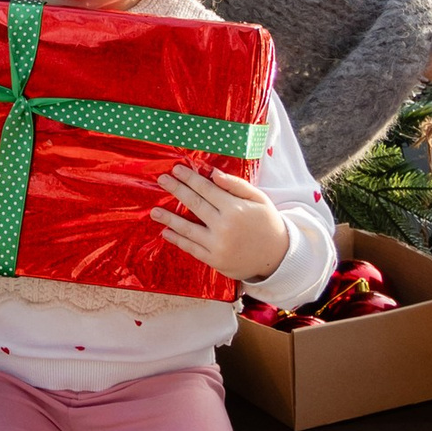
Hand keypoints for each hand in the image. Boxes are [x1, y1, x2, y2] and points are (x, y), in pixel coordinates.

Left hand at [149, 161, 292, 284]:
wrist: (278, 256)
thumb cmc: (267, 223)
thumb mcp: (258, 199)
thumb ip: (236, 186)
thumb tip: (213, 174)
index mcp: (235, 208)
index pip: (206, 189)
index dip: (190, 178)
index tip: (176, 169)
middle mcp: (224, 226)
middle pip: (194, 204)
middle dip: (176, 189)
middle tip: (162, 179)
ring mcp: (218, 245)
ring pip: (187, 229)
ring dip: (168, 218)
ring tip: (154, 211)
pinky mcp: (215, 260)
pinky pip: (192, 248)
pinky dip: (177, 240)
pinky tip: (166, 232)